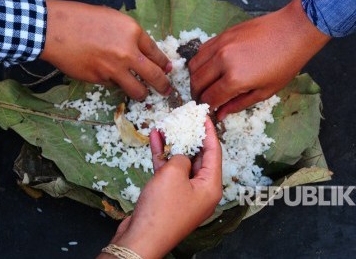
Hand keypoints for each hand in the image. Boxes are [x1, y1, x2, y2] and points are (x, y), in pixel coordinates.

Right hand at [40, 0, 171, 100]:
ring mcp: (115, 68)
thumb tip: (143, 53)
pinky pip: (115, 86)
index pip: (157, 54)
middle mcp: (128, 52)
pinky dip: (116, 84)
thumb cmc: (82, 19)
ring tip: (143, 94)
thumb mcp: (113, 19)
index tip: (168, 70)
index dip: (164, 64)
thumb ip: (130, 36)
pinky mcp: (101, 80)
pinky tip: (111, 78)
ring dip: (143, 93)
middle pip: (155, 76)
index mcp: (133, 32)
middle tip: (166, 91)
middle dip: (163, 86)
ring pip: (138, 90)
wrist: (55, 29)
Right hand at [100, 117, 221, 258]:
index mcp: (211, 187)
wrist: (141, 239)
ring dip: (173, 145)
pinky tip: (155, 139)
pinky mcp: (169, 198)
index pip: (215, 152)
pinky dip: (162, 157)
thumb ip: (181, 158)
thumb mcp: (174, 174)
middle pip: (199, 157)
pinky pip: (169, 173)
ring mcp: (185, 195)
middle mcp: (201, 191)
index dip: (209, 132)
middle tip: (183, 119)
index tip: (204, 116)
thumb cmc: (162, 209)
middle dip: (189, 137)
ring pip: (181, 163)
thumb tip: (181, 156)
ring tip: (165, 125)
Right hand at [189, 0, 330, 119]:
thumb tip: (221, 114)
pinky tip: (208, 69)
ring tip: (203, 86)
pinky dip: (200, 63)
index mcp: (234, 79)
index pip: (210, 98)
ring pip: (194, 66)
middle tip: (203, 101)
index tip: (210, 111)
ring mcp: (220, 45)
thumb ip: (238, 104)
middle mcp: (222, 61)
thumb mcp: (265, 91)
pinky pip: (201, 51)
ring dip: (195, 79)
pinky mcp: (221, 35)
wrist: (293, 31)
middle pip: (197, 83)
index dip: (207, 108)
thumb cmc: (285, 64)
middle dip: (197, 96)